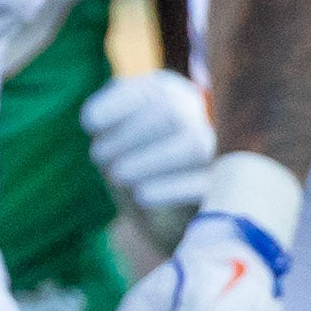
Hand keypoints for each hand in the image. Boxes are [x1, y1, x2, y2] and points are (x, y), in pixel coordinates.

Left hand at [81, 71, 214, 251]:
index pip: (150, 90)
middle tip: (100, 158)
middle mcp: (198, 114)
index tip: (88, 124)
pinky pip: (202, 184)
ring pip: (192, 145)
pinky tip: (141, 196)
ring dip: (146, 162)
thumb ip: (105, 123)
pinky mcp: (221, 187)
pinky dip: (168, 189)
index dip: (118, 104)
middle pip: (169, 114)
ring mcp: (218, 150)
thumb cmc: (134, 170)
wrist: (164, 219)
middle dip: (127, 136)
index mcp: (169, 94)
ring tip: (118, 176)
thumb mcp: (114, 143)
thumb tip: (94, 119)